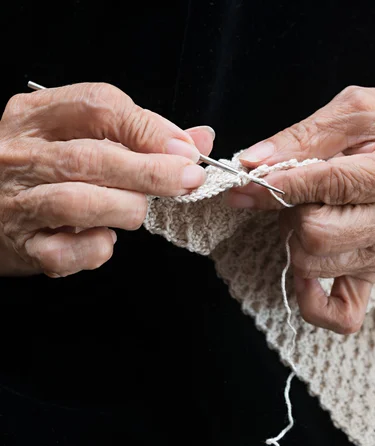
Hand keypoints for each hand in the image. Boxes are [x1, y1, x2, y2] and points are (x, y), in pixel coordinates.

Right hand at [0, 83, 213, 276]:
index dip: (149, 128)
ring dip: (126, 208)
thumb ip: (139, 136)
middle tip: (187, 181)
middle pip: (91, 157)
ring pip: (79, 202)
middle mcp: (20, 155)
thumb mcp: (80, 138)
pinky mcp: (21, 244)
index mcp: (35, 116)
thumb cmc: (44, 172)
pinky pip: (65, 252)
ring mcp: (16, 201)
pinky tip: (105, 240)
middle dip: (150, 171)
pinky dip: (96, 249)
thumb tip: (199, 140)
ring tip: (139, 211)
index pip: (97, 106)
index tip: (186, 149)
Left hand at [225, 86, 374, 333]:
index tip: (244, 186)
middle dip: (290, 211)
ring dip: (294, 240)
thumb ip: (307, 135)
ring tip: (309, 212)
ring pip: (315, 264)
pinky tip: (305, 275)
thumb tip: (254, 161)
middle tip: (294, 191)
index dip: (277, 187)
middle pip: (316, 234)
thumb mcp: (360, 113)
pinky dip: (312, 300)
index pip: (327, 187)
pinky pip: (342, 312)